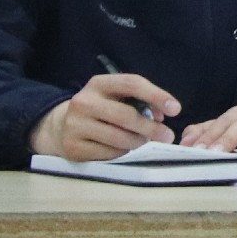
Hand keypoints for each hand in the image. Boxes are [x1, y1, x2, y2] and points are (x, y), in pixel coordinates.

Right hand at [28, 72, 178, 161]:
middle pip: (126, 116)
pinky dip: (122, 152)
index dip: (156, 95)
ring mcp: (75, 125)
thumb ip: (140, 102)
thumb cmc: (100, 110)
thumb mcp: (116, 98)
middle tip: (168, 136)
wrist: (61, 126)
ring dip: (138, 142)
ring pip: (119, 138)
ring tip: (142, 141)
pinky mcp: (74, 147)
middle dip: (152, 128)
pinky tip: (121, 148)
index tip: (175, 109)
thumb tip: (159, 117)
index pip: (131, 84)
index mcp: (98, 84)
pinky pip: (109, 154)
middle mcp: (83, 102)